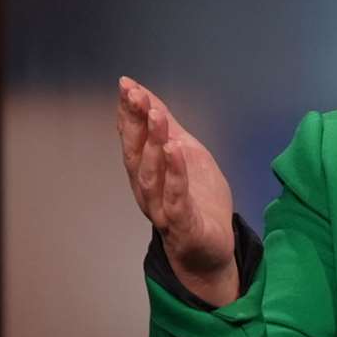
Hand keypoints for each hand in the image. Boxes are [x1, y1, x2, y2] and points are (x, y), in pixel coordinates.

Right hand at [117, 76, 240, 306]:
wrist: (210, 251)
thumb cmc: (196, 202)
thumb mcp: (187, 155)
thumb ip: (168, 129)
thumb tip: (148, 96)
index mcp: (146, 172)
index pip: (132, 138)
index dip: (129, 112)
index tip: (126, 85)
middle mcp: (147, 189)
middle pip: (136, 153)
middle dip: (135, 123)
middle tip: (137, 95)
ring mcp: (162, 208)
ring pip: (151, 175)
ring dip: (153, 144)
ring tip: (157, 117)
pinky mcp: (182, 225)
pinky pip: (175, 199)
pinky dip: (175, 175)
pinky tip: (175, 152)